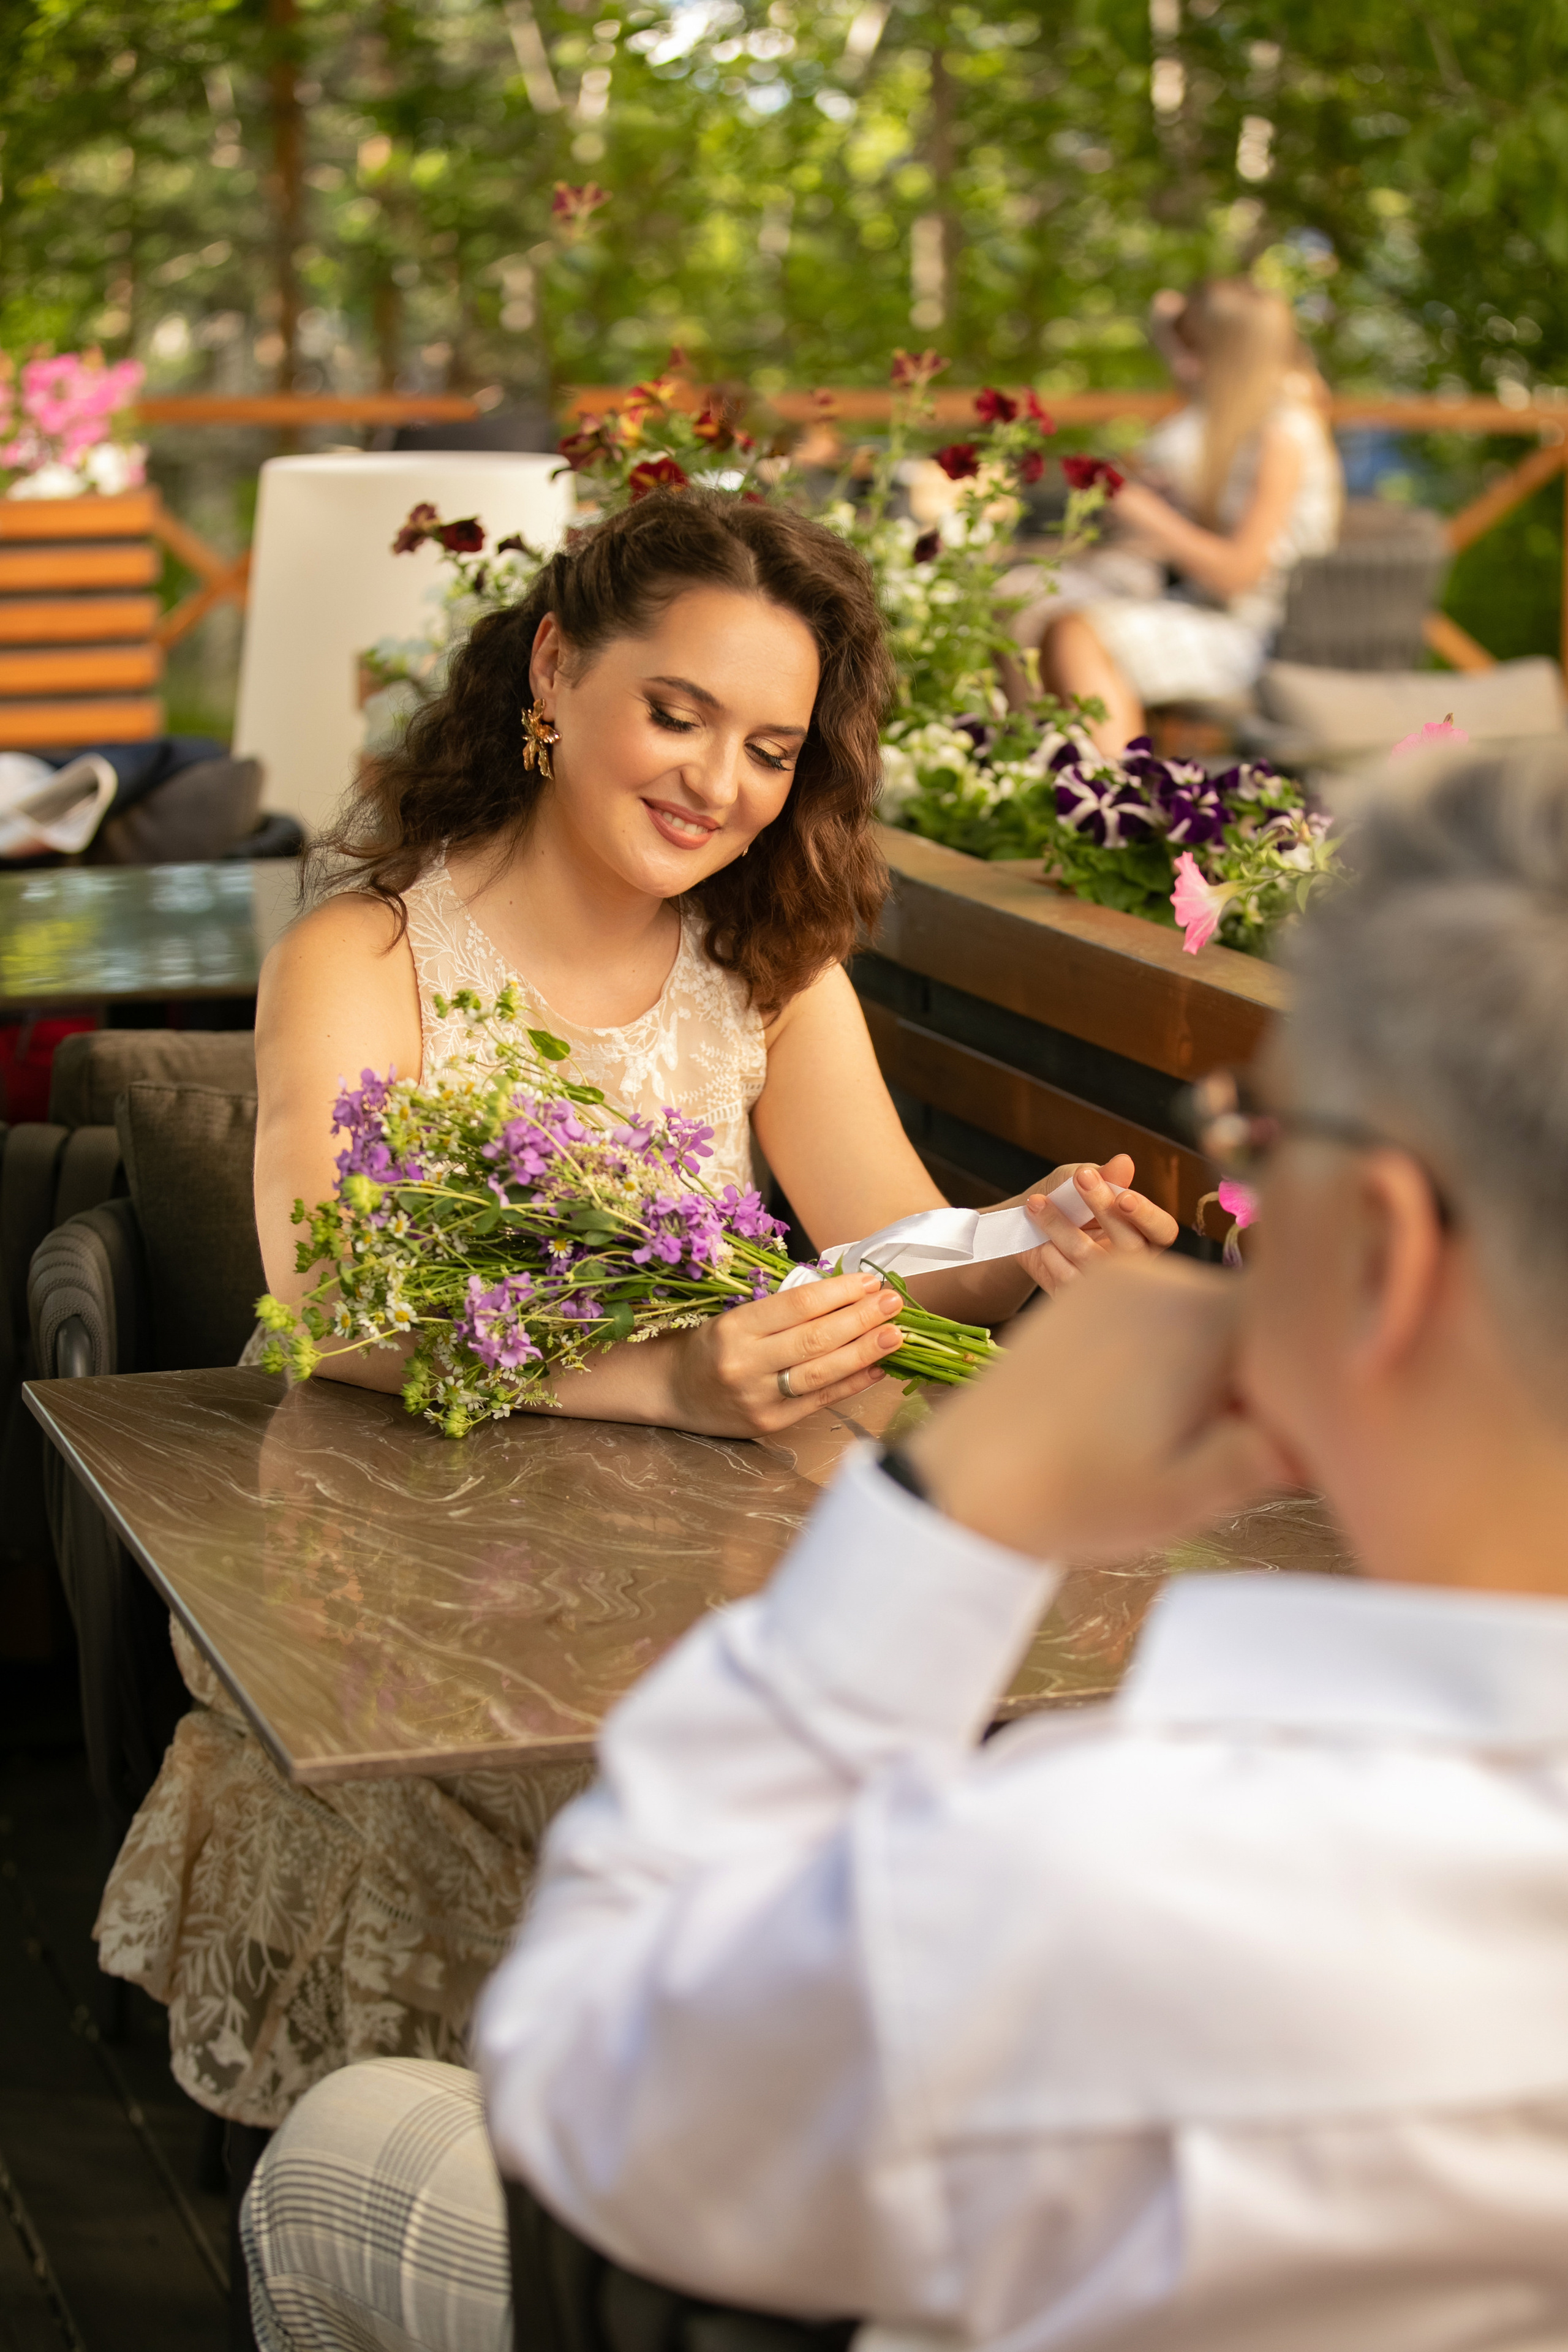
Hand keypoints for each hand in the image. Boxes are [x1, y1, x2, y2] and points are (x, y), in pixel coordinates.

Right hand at [664, 1269, 904, 1437]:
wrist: (673, 1391)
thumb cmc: (711, 1345)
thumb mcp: (735, 1316)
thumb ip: (783, 1311)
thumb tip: (845, 1296)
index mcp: (735, 1327)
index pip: (798, 1305)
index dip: (839, 1292)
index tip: (870, 1281)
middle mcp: (745, 1363)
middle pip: (815, 1338)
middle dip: (861, 1318)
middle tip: (894, 1303)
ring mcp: (757, 1397)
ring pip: (821, 1372)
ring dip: (864, 1352)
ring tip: (895, 1335)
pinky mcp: (769, 1423)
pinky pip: (819, 1401)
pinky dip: (851, 1384)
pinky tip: (877, 1369)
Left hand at [906, 1255, 1292, 1562]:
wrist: (962, 1481)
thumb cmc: (1076, 1498)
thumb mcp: (1187, 1497)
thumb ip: (1267, 1456)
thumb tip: (1320, 1428)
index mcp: (1204, 1322)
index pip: (1298, 1332)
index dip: (1302, 1387)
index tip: (1275, 1442)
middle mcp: (1166, 1278)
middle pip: (1252, 1321)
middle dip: (1250, 1378)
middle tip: (1209, 1447)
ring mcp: (1120, 1277)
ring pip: (1206, 1314)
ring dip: (1206, 1366)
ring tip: (1159, 1430)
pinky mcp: (1084, 1290)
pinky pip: (1158, 1309)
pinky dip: (1163, 1350)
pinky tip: (1129, 1406)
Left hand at [1020, 1153, 1178, 1297]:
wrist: (1022, 1227)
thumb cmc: (1062, 1200)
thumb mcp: (1078, 1180)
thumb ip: (1104, 1176)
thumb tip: (1124, 1162)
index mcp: (1141, 1232)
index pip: (1162, 1231)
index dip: (1148, 1216)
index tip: (1123, 1197)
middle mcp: (1129, 1263)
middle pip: (1132, 1247)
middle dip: (1104, 1210)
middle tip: (1081, 1178)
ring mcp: (1103, 1285)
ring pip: (1092, 1260)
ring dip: (1060, 1226)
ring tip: (1036, 1203)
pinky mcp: (1074, 1297)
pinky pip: (1066, 1280)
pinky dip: (1049, 1254)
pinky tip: (1038, 1239)